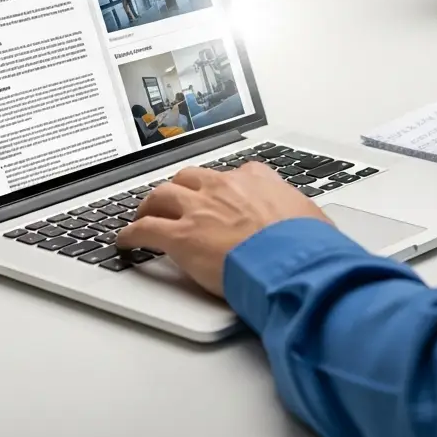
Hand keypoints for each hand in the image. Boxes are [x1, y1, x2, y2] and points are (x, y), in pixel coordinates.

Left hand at [116, 163, 330, 296]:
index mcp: (255, 180)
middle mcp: (223, 187)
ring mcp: (199, 209)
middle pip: (189, 178)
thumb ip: (299, 216)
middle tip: (174, 201)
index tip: (218, 195)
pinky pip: (146, 229)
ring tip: (144, 215)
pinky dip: (131, 234)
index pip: (232, 174)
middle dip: (179, 189)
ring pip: (162, 195)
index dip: (221, 186)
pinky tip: (126, 241)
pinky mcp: (181, 236)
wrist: (292, 262)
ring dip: (150, 205)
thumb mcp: (311, 219)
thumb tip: (309, 227)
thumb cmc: (306, 245)